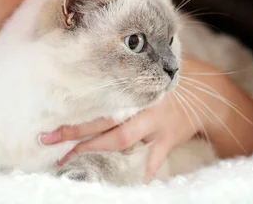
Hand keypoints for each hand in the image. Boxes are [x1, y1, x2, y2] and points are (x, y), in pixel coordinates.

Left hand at [39, 57, 252, 181]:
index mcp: (132, 86)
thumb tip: (85, 72)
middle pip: (102, 119)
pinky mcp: (168, 137)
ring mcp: (154, 121)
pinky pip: (156, 156)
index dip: (73, 111)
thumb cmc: (168, 79)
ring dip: (95, 149)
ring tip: (69, 158)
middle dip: (73, 130)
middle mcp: (139, 102)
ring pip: (121, 138)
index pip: (98, 99)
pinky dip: (147, 170)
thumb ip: (123, 74)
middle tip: (47, 139)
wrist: (206, 94)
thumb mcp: (148, 71)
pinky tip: (139, 181)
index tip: (49, 120)